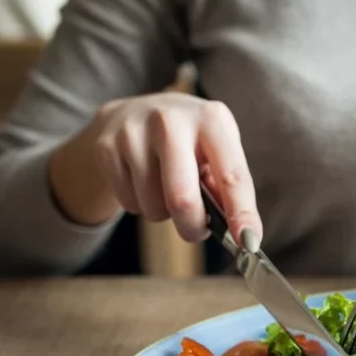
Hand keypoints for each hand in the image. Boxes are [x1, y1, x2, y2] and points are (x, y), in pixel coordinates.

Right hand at [51, 93, 260, 248]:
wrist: (132, 113)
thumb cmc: (188, 140)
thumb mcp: (216, 149)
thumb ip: (228, 186)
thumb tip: (242, 232)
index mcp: (210, 119)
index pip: (232, 174)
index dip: (242, 213)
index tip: (249, 242)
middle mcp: (171, 120)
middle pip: (182, 197)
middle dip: (192, 227)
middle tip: (195, 230)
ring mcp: (134, 132)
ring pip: (153, 207)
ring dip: (164, 214)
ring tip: (165, 190)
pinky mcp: (106, 147)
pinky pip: (129, 204)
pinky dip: (140, 205)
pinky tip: (142, 182)